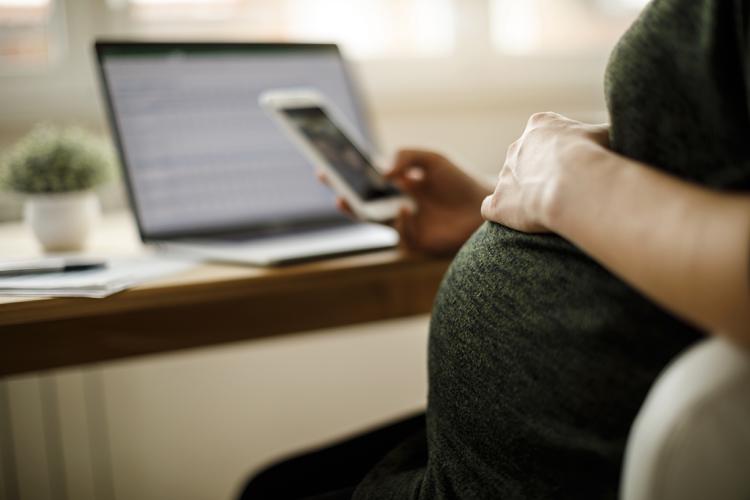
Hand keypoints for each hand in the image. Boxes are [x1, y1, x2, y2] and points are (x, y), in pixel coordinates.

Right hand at [318, 149, 488, 254]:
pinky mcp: (419, 242)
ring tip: (348, 199)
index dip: (348, 176)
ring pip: (376, 222)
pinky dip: (401, 221)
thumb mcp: (432, 159)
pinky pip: (401, 234)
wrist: (487, 206)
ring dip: (361, 212)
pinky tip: (405, 209)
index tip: (327, 167)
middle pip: (364, 204)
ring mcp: (407, 225)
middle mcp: (399, 206)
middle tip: (330, 185)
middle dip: (344, 196)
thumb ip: (406, 156)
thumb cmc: (460, 181)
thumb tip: (382, 171)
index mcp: (400, 186)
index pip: (367, 182)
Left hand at [480, 112, 609, 232]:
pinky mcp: (498, 202)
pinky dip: (502, 214)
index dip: (559, 152)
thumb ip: (605, 135)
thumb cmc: (597, 157)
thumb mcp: (609, 134)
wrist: (576, 185)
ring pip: (509, 183)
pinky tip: (518, 222)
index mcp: (541, 125)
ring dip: (523, 195)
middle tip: (563, 191)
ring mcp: (504, 175)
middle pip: (524, 159)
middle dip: (539, 173)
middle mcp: (517, 147)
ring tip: (548, 209)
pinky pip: (491, 208)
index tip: (573, 166)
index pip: (544, 134)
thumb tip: (622, 134)